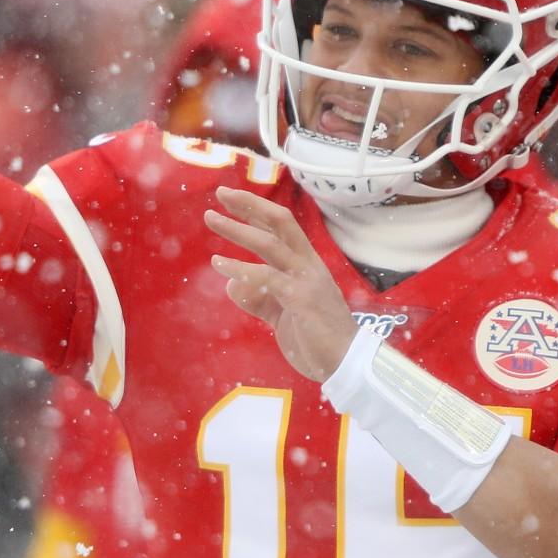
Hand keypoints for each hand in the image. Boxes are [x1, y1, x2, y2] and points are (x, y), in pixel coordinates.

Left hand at [205, 187, 357, 381]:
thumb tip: (232, 284)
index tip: (231, 198)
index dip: (256, 210)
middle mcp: (308, 265)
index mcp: (307, 264)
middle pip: (279, 222)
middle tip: (221, 193)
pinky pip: (266, 276)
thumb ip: (259, 298)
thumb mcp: (282, 314)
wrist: (345, 364)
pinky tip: (220, 265)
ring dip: (238, 229)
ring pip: (270, 243)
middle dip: (249, 205)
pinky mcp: (300, 298)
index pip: (282, 227)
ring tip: (211, 219)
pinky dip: (240, 268)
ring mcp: (306, 280)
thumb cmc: (317, 339)